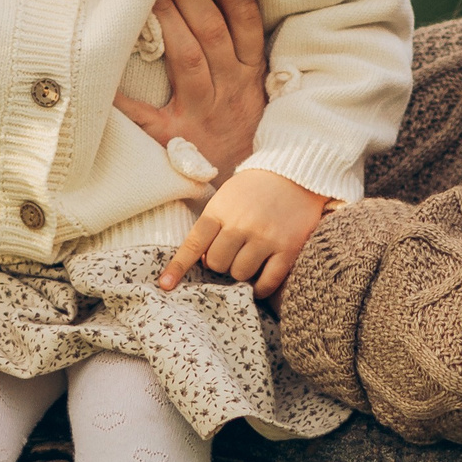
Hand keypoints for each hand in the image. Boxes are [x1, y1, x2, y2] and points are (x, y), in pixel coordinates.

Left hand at [116, 0, 268, 183]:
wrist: (255, 190)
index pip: (243, 17)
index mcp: (249, 72)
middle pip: (211, 30)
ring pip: (189, 57)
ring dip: (168, 18)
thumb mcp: (255, 88)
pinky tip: (101, 78)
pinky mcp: (177, 138)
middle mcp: (230, 87)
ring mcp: (204, 112)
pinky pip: (148, 116)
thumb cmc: (246, 129)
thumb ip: (240, 48)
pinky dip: (124, 99)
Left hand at [158, 169, 327, 298]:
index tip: (165, 285)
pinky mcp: (288, 248)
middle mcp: (242, 224)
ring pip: (240, 274)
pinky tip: (259, 282)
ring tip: (249, 259)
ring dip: (241, 272)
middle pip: (217, 263)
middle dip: (220, 263)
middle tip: (232, 253)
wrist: (296, 173)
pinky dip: (260, 288)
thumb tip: (202, 261)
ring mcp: (266, 237)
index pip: (194, 243)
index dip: (178, 267)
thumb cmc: (256, 189)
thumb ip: (212, 224)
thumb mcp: (226, 197)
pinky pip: (268, 281)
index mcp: (221, 210)